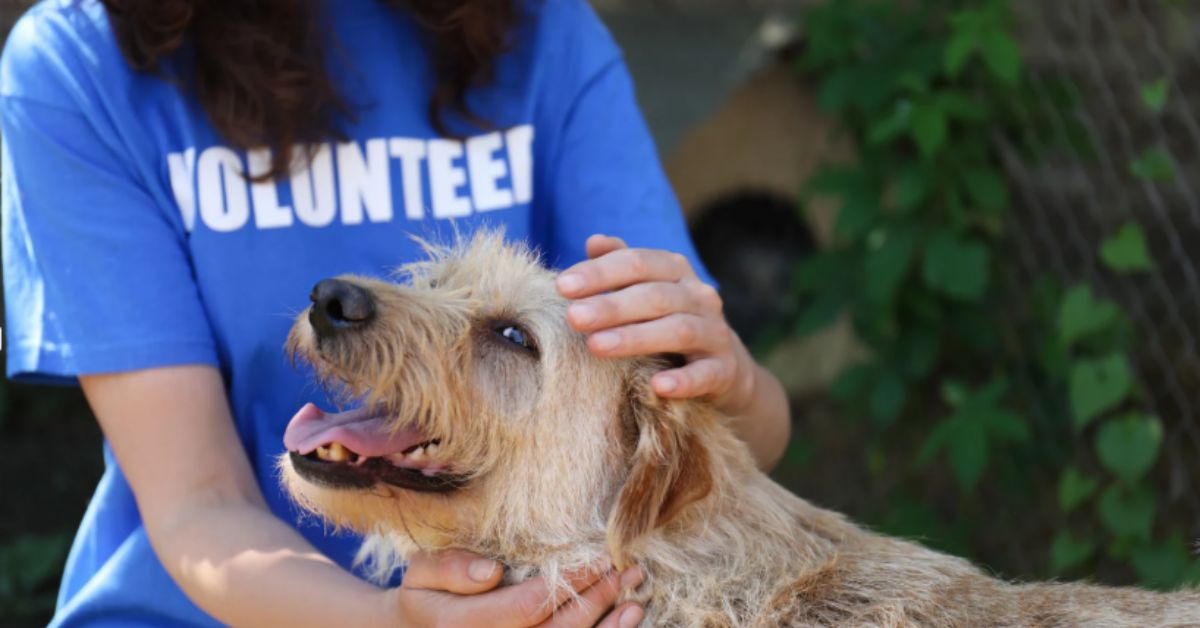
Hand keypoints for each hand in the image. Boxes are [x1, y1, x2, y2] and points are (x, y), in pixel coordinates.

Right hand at [386, 550, 644, 627]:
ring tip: (634, 602)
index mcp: (464, 625)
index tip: (600, 557)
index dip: (570, 583)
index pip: (530, 605)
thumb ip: (450, 568)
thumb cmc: (423, 597)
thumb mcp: (420, 574)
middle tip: (629, 571)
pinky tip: (621, 623)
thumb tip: (490, 572)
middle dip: (598, 600)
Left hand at [557, 234, 756, 414]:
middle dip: (611, 306)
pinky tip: (657, 386)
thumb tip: (594, 241)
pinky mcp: (724, 370)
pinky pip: (705, 374)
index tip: (562, 286)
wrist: (725, 367)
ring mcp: (715, 333)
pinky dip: (683, 380)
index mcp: (676, 271)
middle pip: (654, 296)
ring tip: (596, 347)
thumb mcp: (647, 291)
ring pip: (678, 330)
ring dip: (635, 338)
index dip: (600, 272)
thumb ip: (621, 266)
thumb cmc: (669, 322)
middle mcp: (699, 296)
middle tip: (573, 317)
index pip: (637, 263)